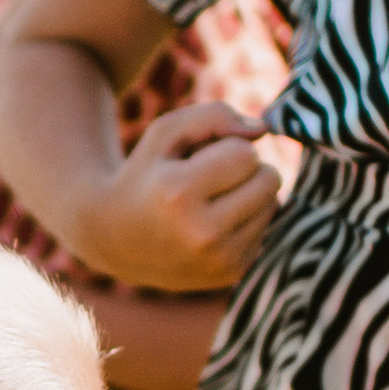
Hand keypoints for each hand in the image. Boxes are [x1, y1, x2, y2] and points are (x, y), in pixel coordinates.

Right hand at [82, 101, 282, 289]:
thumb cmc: (147, 175)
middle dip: (246, 169)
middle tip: (211, 177)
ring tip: (211, 199)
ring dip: (249, 194)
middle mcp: (202, 233)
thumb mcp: (165, 132)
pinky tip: (213, 224)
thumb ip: (214, 115)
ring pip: (273, 203)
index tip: (199, 159)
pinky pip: (266, 229)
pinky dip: (246, 220)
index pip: (246, 154)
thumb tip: (263, 130)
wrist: (116, 239)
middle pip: (269, 179)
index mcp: (179, 193)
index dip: (227, 147)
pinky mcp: (231, 274)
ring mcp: (219, 260)